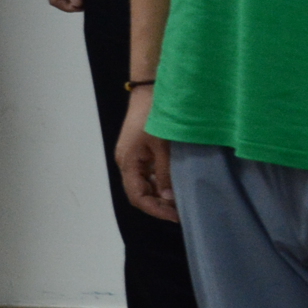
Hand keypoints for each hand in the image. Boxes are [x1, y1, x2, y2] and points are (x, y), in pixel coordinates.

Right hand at [116, 88, 177, 221]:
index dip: (155, 210)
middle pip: (139, 193)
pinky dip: (159, 183)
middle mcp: (126, 162)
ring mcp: (132, 157)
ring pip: (143, 185)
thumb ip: (165, 174)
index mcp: (128, 162)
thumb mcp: (162, 147)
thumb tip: (169, 199)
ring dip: (159, 195)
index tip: (176, 216)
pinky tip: (174, 184)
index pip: (137, 197)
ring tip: (180, 200)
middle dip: (158, 205)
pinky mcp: (139, 151)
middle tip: (181, 212)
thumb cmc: (154, 116)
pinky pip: (147, 174)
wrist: (150, 91)